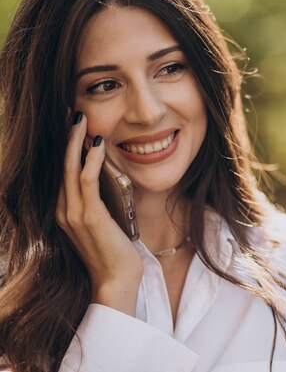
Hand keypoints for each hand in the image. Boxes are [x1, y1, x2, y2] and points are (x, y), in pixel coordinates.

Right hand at [56, 112, 142, 315]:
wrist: (117, 281)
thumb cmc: (115, 252)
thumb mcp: (105, 223)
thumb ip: (100, 203)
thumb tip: (109, 179)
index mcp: (65, 212)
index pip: (62, 172)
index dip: (66, 147)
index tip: (73, 126)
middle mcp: (63, 211)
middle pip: (60, 165)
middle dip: (66, 137)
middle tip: (73, 113)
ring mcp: (73, 214)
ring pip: (69, 168)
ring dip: (75, 141)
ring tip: (81, 118)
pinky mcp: (89, 216)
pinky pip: (86, 180)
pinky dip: (91, 160)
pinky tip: (97, 144)